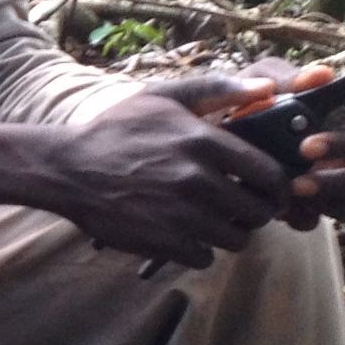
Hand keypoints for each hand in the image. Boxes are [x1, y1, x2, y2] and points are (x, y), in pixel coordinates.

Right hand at [44, 74, 292, 267]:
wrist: (67, 169)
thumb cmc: (116, 129)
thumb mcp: (162, 96)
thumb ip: (217, 89)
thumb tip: (266, 87)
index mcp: (203, 141)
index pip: (269, 174)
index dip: (277, 186)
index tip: (269, 188)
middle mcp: (196, 179)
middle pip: (258, 212)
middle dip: (256, 212)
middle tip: (243, 207)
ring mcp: (180, 215)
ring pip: (236, 239)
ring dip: (231, 233)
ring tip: (214, 221)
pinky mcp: (162, 242)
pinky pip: (205, 258)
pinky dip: (200, 250)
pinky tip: (187, 234)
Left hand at [219, 60, 344, 228]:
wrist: (210, 136)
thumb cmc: (247, 101)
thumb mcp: (259, 81)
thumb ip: (285, 75)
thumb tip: (323, 74)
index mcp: (344, 127)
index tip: (306, 146)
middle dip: (342, 183)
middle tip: (298, 181)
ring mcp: (331, 191)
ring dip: (319, 203)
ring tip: (283, 195)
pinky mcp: (306, 212)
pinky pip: (313, 223)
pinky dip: (295, 216)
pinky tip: (273, 206)